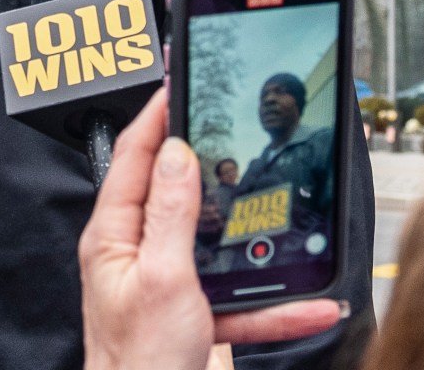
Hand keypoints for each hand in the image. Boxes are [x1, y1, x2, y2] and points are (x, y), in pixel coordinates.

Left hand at [79, 90, 344, 369]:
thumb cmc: (138, 363)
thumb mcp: (162, 278)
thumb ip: (171, 213)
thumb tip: (177, 153)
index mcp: (115, 236)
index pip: (135, 156)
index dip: (159, 116)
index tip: (181, 82)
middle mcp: (138, 253)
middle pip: (180, 192)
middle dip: (214, 164)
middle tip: (237, 128)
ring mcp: (168, 284)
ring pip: (220, 246)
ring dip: (257, 239)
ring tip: (283, 211)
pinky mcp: (195, 316)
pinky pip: (240, 300)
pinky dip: (275, 304)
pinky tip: (308, 304)